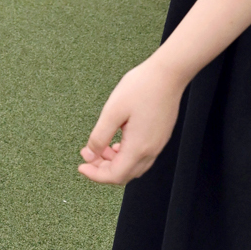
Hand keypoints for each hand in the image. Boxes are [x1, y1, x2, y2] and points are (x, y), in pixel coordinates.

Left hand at [78, 55, 185, 184]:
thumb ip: (99, 136)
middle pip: (124, 175)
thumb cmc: (141, 87)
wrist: (168, 74)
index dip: (95, 175)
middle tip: (88, 155)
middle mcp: (150, 150)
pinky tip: (116, 143)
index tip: (81, 166)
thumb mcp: (112, 111)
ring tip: (100, 147)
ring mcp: (157, 145)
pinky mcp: (160, 137)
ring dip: (114, 163)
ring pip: (133, 167)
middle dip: (102, 169)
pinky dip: (125, 156)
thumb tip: (90, 155)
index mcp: (138, 147)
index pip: (115, 176)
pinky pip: (141, 156)